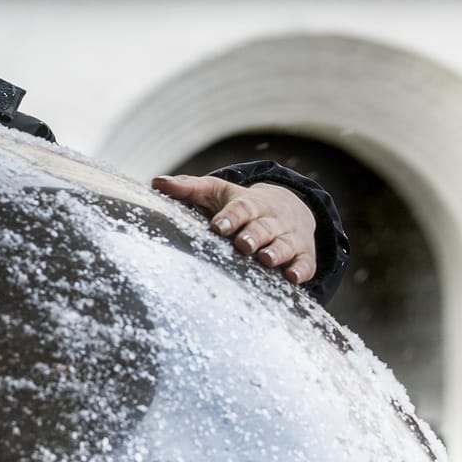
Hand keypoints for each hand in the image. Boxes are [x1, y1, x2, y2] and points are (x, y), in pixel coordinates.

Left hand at [151, 175, 316, 287]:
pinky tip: (292, 278)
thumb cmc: (243, 205)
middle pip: (264, 227)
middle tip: (242, 245)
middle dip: (254, 235)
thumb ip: (189, 188)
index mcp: (250, 203)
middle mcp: (273, 219)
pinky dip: (300, 270)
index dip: (231, 217)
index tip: (217, 226)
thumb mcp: (217, 192)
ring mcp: (290, 237)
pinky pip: (305, 264)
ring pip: (285, 244)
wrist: (291, 207)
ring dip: (277, 252)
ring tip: (266, 260)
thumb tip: (157, 182)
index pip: (241, 207)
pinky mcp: (304, 255)